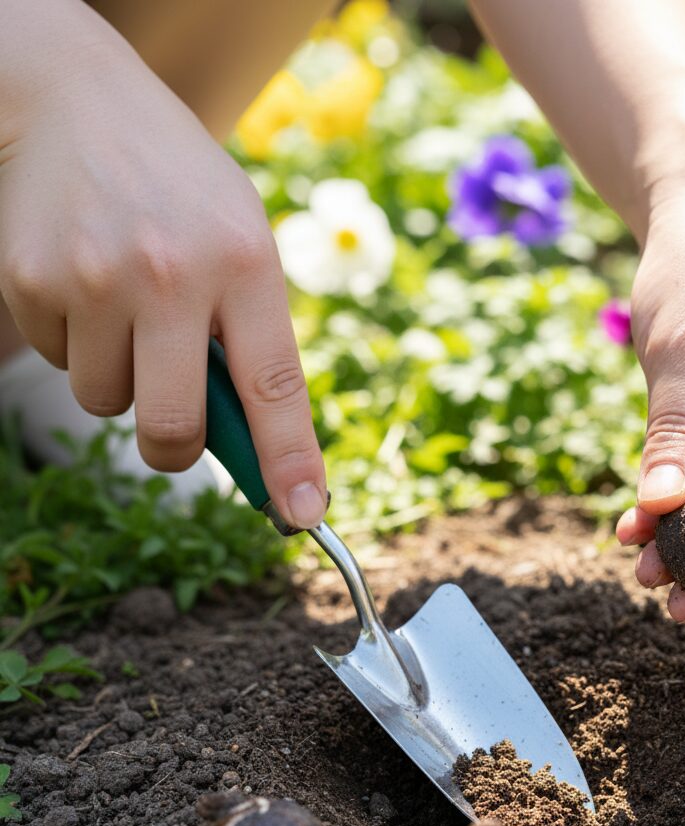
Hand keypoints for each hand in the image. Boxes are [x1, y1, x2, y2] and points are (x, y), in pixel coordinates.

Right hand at [0, 0, 325, 527]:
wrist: (81, 103)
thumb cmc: (186, 195)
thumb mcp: (244, 246)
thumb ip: (253, 340)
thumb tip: (254, 447)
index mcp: (244, 264)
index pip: (275, 387)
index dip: (289, 462)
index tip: (305, 515)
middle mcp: (170, 273)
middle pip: (172, 427)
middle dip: (176, 449)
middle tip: (179, 430)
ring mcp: (94, 277)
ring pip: (107, 402)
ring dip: (121, 380)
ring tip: (130, 309)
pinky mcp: (30, 279)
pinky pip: (57, 362)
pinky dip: (76, 344)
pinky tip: (88, 286)